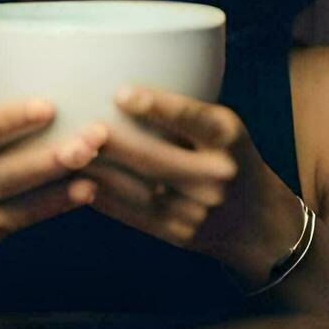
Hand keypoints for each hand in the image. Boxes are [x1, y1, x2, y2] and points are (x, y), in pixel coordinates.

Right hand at [0, 98, 106, 264]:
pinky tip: (89, 188)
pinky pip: (28, 215)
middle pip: (2, 167)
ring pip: (20, 191)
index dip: (8, 120)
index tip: (48, 107)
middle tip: (95, 133)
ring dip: (61, 173)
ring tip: (94, 154)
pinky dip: (58, 202)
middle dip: (51, 152)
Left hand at [73, 85, 293, 266]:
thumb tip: (117, 93)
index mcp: (229, 138)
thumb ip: (184, 114)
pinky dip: (104, 198)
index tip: (119, 93)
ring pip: (138, 189)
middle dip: (114, 144)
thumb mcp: (224, 128)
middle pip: (157, 158)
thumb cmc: (230, 158)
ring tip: (69, 152)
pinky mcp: (179, 235)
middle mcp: (217, 175)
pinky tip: (79, 182)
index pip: (192, 118)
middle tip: (81, 127)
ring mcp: (198, 210)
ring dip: (100, 171)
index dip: (156, 106)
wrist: (260, 223)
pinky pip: (134, 215)